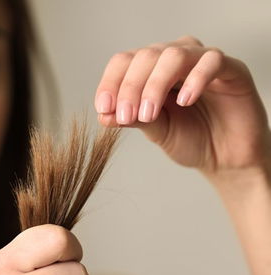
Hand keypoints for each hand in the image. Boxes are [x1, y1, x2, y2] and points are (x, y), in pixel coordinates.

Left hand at [95, 35, 270, 174]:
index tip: (104, 107)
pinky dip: (194, 79)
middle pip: (145, 56)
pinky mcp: (231, 69)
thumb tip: (103, 115)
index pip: (124, 61)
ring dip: (155, 85)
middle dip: (131, 87)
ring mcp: (202, 61)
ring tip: (149, 113)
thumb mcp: (155, 130)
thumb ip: (132, 119)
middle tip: (127, 116)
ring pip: (173, 55)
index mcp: (151, 70)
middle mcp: (174, 59)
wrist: (225, 159)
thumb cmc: (190, 139)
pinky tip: (184, 101)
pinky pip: (211, 61)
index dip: (111, 82)